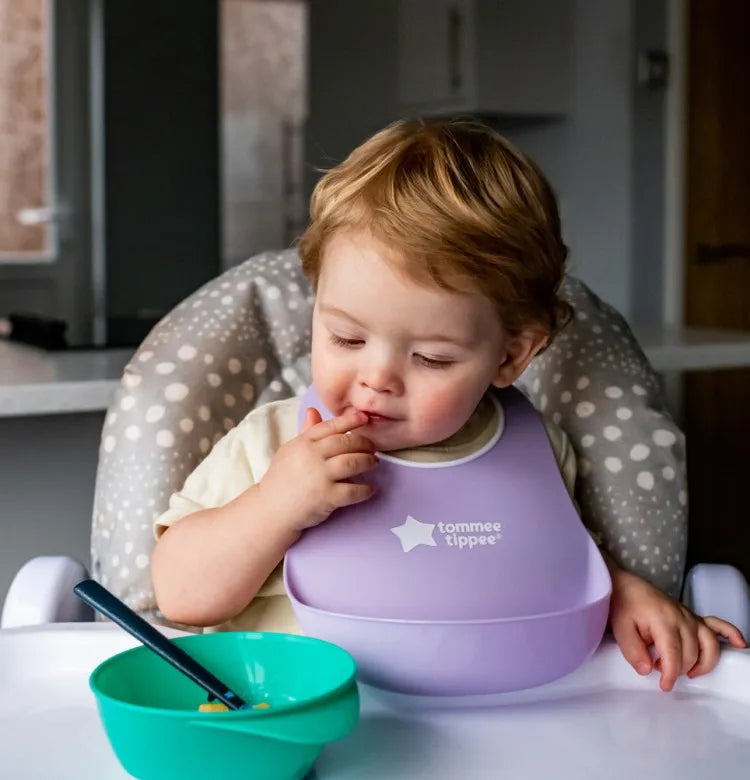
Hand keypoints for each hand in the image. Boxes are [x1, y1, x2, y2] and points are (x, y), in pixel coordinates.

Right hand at [258, 407, 377, 532]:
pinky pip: (353, 490)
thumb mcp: (289, 450)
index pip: (331, 426)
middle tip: (372, 447)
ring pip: (352, 462)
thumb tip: (314, 410)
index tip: (364, 417)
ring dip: (367, 462)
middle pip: (346, 443)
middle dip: (364, 443)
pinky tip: (370, 488)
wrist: (270, 510)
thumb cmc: (281, 479)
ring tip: (373, 463)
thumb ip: (305, 432)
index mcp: (303, 442)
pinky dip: (365, 489)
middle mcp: (312, 456)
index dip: (350, 420)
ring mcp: (320, 476)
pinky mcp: (326, 497)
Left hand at [608, 566, 746, 690]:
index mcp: (663, 621)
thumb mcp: (621, 629)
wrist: (626, 586)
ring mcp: (690, 616)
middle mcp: (682, 618)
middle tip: (661, 670)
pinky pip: (718, 624)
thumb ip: (633, 651)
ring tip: (690, 672)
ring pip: (709, 644)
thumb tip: (647, 670)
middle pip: (692, 653)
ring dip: (704, 662)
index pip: (674, 654)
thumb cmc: (624, 606)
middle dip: (680, 668)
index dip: (671, 674)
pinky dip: (731, 634)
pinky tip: (740, 645)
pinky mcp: (693, 616)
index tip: (664, 686)